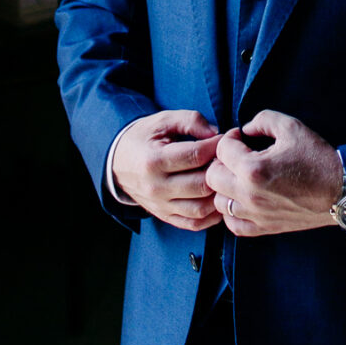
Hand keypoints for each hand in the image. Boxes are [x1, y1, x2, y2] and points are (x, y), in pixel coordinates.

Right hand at [111, 110, 219, 229]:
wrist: (117, 162)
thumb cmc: (143, 138)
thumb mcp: (162, 121)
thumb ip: (190, 121)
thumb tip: (216, 133)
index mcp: (153, 160)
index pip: (196, 155)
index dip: (217, 146)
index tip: (226, 138)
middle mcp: (156, 187)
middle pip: (201, 185)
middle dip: (221, 170)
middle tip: (228, 160)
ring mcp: (160, 205)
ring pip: (201, 208)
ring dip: (219, 195)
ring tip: (224, 179)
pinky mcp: (165, 216)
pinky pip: (194, 223)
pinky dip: (211, 216)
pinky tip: (217, 198)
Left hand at [207, 110, 342, 237]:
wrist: (343, 191)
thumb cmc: (319, 158)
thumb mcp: (292, 127)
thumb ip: (263, 120)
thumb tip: (245, 129)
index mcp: (253, 169)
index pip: (222, 150)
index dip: (230, 138)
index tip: (242, 137)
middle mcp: (249, 195)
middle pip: (212, 177)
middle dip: (221, 162)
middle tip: (236, 156)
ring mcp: (255, 214)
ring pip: (218, 202)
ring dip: (224, 187)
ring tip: (239, 177)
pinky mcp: (264, 227)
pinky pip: (233, 224)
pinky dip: (232, 212)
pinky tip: (243, 200)